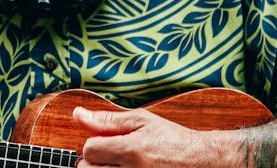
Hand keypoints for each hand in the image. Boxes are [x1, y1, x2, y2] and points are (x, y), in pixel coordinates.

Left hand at [72, 106, 233, 167]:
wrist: (198, 160)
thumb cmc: (170, 138)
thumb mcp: (141, 120)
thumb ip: (107, 119)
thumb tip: (78, 114)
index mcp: (131, 150)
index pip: (89, 150)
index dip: (95, 143)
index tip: (106, 141)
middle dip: (94, 160)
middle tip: (111, 155)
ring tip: (117, 164)